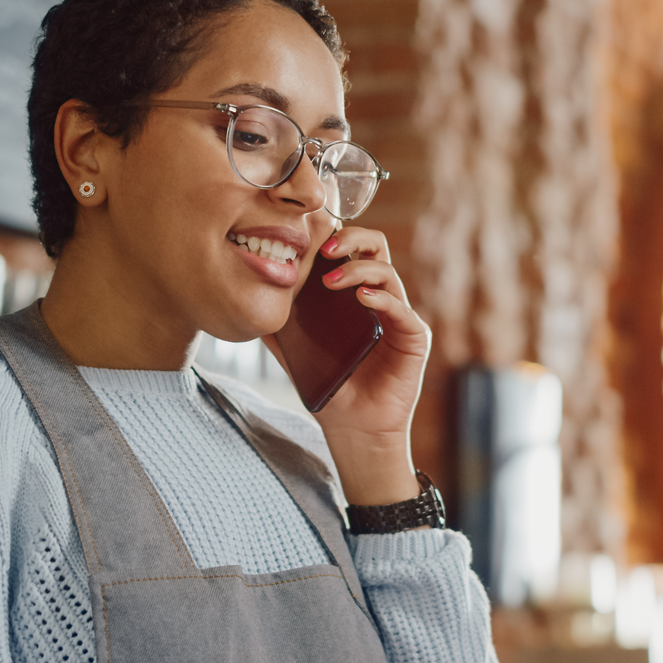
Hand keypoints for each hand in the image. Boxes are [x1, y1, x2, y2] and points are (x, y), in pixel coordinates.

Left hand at [268, 225, 428, 504]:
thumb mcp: (295, 350)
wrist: (353, 428)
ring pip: (387, 273)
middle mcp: (380, 299)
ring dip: (358, 269)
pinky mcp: (414, 338)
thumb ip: (278, 325)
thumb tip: (249, 300)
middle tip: (324, 250)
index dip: (333, 235)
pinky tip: (362, 299)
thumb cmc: (330, 388)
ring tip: (332, 281)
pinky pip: (402, 309)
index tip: (306, 237)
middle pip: (376, 248)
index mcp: (354, 295)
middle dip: (351, 239)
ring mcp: (399, 317)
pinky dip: (382, 299)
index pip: (351, 249)